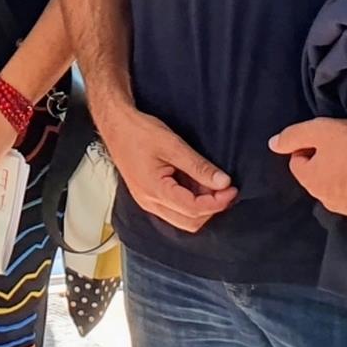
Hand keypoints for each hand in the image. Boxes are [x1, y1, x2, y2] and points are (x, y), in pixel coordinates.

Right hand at [99, 106, 236, 232]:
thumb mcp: (173, 145)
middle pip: (189, 222)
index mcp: (154, 190)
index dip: (217, 203)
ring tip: (212, 184)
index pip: (193, 209)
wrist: (115, 125)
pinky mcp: (148, 196)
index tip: (231, 189)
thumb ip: (199, 167)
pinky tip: (197, 184)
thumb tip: (222, 182)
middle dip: (211, 209)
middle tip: (225, 189)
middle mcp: (149, 202)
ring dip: (201, 206)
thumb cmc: (138, 132)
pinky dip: (189, 201)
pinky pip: (173, 209)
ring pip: (182, 218)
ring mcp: (147, 201)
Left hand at [270, 117, 346, 223]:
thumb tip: (272, 145)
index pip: (299, 165)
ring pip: (340, 194)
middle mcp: (330, 203)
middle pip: (319, 181)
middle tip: (346, 150)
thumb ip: (291, 137)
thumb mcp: (319, 129)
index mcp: (313, 183)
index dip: (309, 149)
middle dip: (326, 168)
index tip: (327, 141)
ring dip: (344, 182)